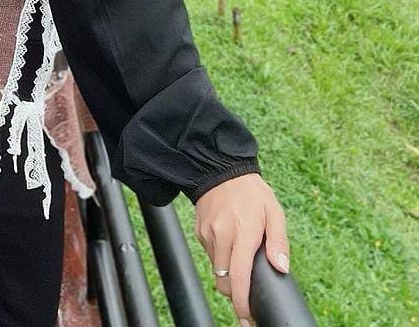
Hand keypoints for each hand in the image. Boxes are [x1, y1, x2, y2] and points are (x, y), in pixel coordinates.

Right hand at [194, 172, 288, 324]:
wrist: (219, 168)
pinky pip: (210, 254)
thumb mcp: (274, 211)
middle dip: (234, 292)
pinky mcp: (199, 231)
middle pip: (223, 281)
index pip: (239, 276)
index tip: (247, 316)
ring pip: (216, 269)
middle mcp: (222, 235)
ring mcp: (207, 233)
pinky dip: (220, 257)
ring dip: (228, 273)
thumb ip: (279, 241)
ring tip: (240, 257)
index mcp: (243, 232)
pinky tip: (229, 243)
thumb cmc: (251, 192)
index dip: (242, 302)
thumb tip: (282, 267)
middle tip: (246, 292)